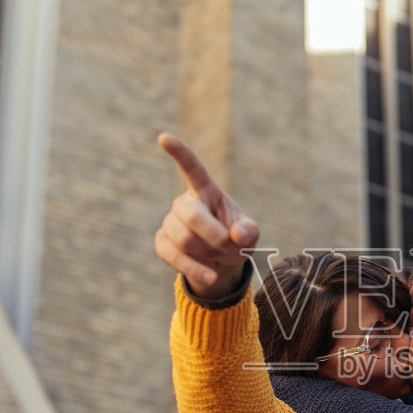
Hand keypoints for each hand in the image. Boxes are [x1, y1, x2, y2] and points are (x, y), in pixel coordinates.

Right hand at [153, 133, 260, 298]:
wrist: (221, 262)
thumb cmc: (236, 239)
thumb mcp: (250, 234)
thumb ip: (249, 231)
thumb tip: (237, 234)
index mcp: (206, 191)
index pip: (192, 168)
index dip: (179, 153)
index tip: (163, 137)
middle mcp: (184, 203)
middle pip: (190, 215)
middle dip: (213, 235)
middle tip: (228, 245)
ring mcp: (170, 222)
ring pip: (184, 239)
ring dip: (208, 253)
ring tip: (219, 255)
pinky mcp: (162, 242)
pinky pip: (172, 256)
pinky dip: (194, 268)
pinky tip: (210, 274)